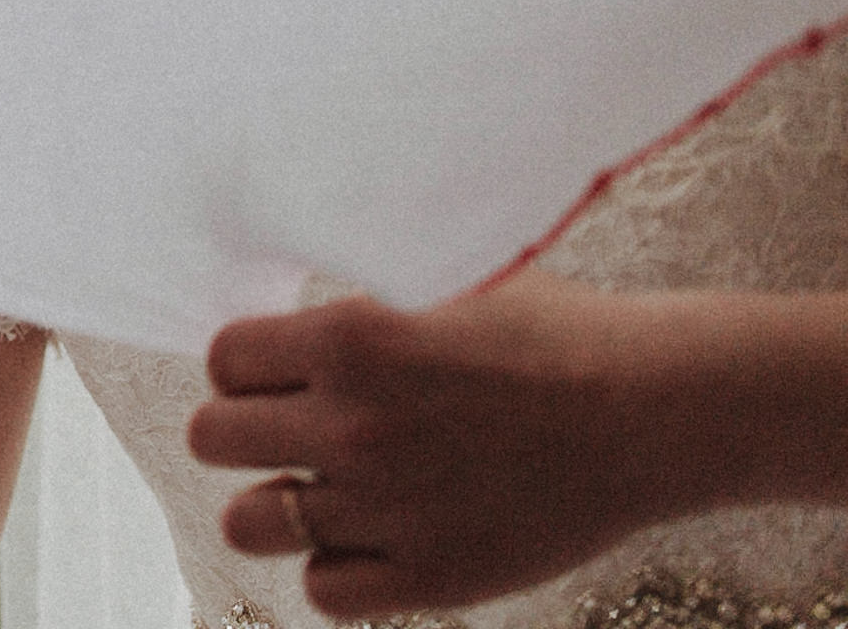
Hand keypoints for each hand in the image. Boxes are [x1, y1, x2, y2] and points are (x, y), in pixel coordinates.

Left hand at [191, 272, 672, 615]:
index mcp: (351, 340)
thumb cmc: (551, 331)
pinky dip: (335, 567)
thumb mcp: (440, 276)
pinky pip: (322, 590)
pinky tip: (369, 535)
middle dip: (245, 429)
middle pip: (211, 438)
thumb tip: (278, 276)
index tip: (281, 372)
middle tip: (291, 429)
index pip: (222, 360)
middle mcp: (354, 427)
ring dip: (274, 503)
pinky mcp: (434, 576)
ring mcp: (390, 509)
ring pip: (247, 524)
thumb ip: (353, 297)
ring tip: (316, 487)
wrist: (654, 409)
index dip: (247, 366)